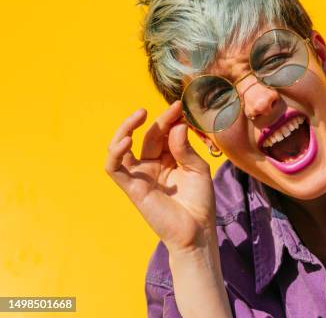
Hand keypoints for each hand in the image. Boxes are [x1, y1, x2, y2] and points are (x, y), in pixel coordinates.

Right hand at [105, 101, 216, 252]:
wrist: (197, 231)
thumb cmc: (200, 202)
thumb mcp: (197, 169)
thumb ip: (184, 148)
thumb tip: (175, 126)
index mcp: (169, 160)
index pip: (164, 134)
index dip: (170, 119)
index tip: (181, 106)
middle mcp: (152, 166)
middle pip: (149, 136)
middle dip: (160, 120)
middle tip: (173, 108)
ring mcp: (140, 176)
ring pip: (122, 147)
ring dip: (127, 128)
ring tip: (140, 114)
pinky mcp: (131, 187)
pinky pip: (114, 168)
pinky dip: (115, 152)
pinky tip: (126, 140)